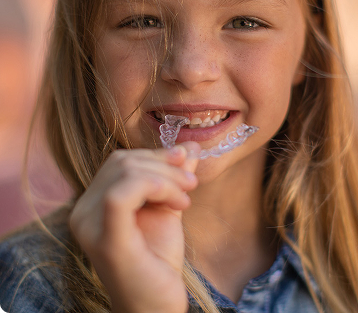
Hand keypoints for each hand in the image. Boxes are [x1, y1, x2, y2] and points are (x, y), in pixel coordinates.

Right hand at [69, 142, 199, 312]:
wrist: (156, 306)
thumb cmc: (158, 259)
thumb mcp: (167, 208)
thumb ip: (173, 177)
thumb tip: (189, 145)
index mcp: (93, 203)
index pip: (120, 161)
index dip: (154, 155)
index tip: (185, 161)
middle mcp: (83, 212)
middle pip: (122, 162)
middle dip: (163, 164)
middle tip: (191, 182)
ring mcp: (89, 226)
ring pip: (125, 172)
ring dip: (166, 177)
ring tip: (186, 196)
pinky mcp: (105, 240)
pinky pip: (122, 193)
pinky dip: (156, 186)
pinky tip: (178, 202)